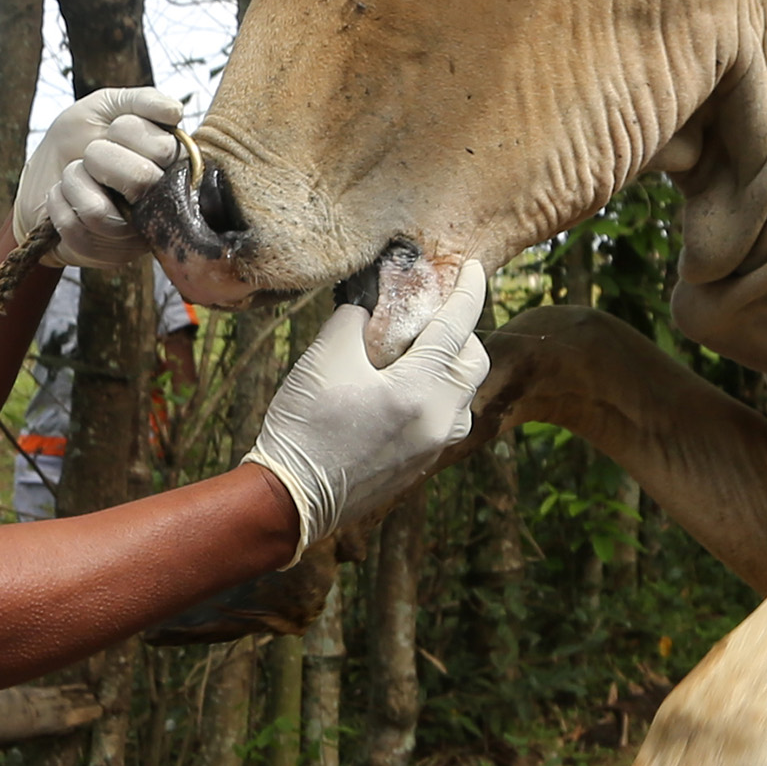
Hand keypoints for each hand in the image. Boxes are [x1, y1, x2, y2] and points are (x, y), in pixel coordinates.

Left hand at [14, 86, 186, 271]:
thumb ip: (141, 101)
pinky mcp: (105, 255)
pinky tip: (64, 197)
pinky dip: (57, 202)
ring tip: (76, 178)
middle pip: (139, 179)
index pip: (164, 147)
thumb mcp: (104, 109)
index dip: (127, 130)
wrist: (39, 176)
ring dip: (73, 181)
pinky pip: (72, 227)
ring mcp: (134, 236)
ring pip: (96, 211)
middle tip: (92, 156)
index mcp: (171, 166)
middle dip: (99, 156)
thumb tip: (174, 112)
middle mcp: (161, 205)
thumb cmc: (76, 141)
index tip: (114, 131)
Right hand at [242, 261, 490, 552]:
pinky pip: (447, 421)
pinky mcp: (420, 465)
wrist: (292, 498)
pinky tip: (406, 388)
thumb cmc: (306, 426)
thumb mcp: (324, 358)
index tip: (474, 267)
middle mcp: (439, 421)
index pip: (458, 328)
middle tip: (435, 314)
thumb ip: (354, 321)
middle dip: (462, 333)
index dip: (468, 291)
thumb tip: (368, 305)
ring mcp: (433, 448)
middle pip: (474, 364)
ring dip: (453, 369)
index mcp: (421, 390)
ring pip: (465, 397)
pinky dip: (438, 396)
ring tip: (420, 353)